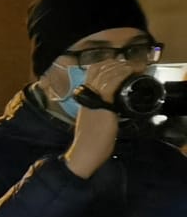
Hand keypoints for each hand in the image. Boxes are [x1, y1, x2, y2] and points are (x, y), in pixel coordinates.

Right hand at [64, 61, 130, 178]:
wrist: (84, 152)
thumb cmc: (90, 141)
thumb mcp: (94, 120)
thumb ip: (102, 110)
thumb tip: (114, 107)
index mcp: (84, 98)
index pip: (91, 73)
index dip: (105, 65)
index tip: (118, 65)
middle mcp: (86, 96)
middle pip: (98, 70)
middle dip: (115, 64)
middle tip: (129, 65)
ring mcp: (93, 99)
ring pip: (105, 74)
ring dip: (121, 68)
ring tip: (132, 68)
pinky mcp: (102, 104)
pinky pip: (111, 84)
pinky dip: (122, 75)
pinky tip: (130, 73)